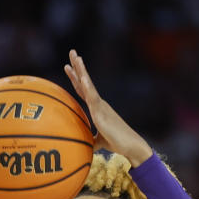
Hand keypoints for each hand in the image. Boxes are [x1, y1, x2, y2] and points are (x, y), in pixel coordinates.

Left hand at [64, 49, 152, 165]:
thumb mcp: (99, 141)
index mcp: (96, 107)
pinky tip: (82, 78)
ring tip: (76, 57)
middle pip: (84, 82)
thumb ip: (91, 140)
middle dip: (78, 67)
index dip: (76, 78)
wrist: (130, 146)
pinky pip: (93, 98)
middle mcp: (98, 103)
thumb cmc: (117, 143)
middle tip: (72, 52)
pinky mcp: (102, 112)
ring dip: (82, 71)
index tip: (68, 67)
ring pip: (88, 85)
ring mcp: (100, 106)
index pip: (83, 90)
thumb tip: (84, 146)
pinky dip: (87, 88)